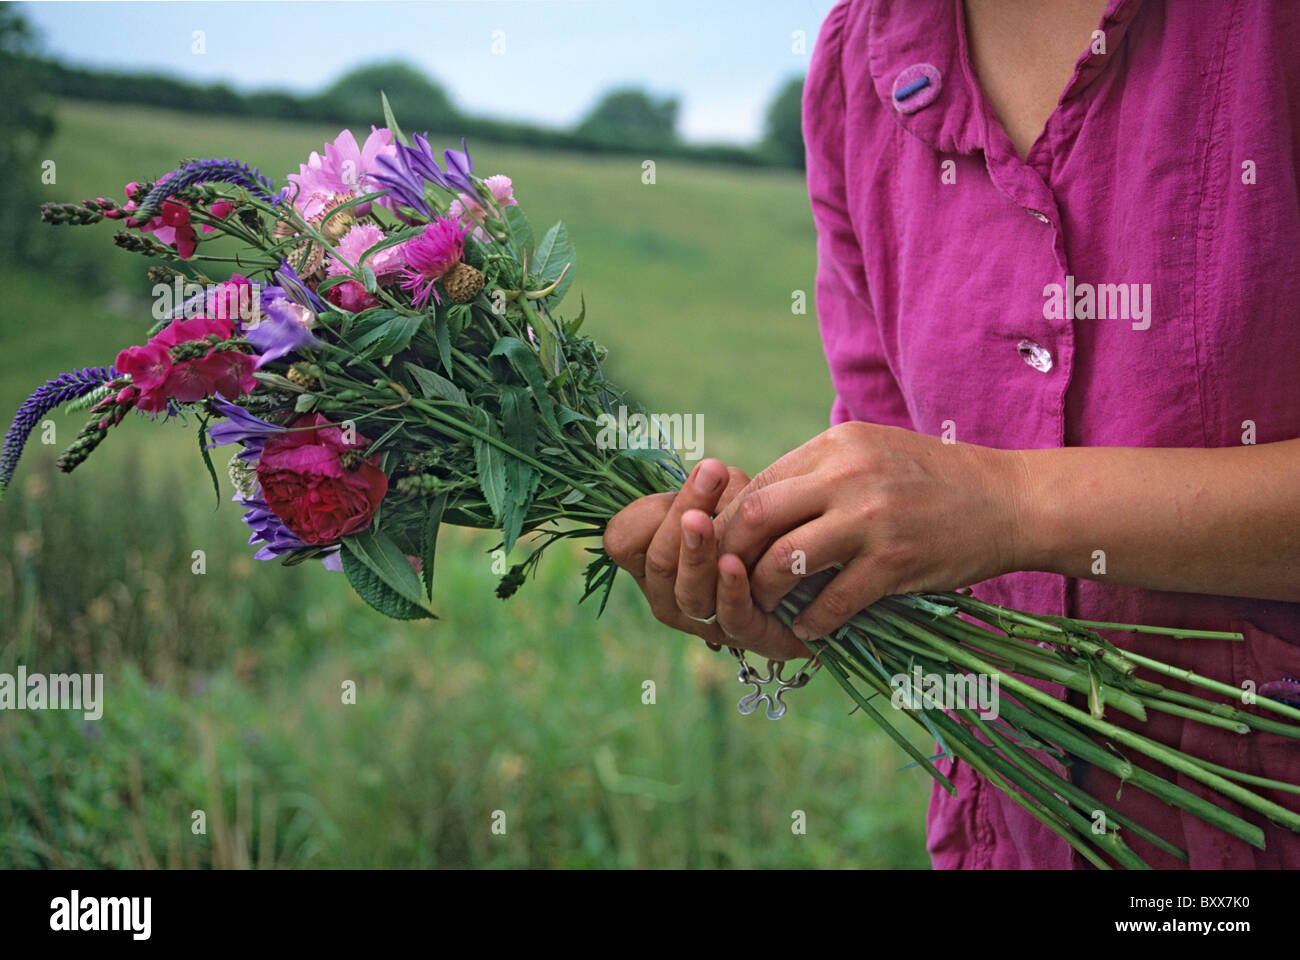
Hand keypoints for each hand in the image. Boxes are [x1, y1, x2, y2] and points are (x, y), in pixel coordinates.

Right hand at [603, 459, 808, 660]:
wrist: (811, 581)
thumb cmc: (760, 533)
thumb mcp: (733, 501)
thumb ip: (717, 488)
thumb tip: (711, 472)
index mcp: (654, 559)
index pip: (623, 540)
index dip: (646, 511)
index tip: (687, 478)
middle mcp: (669, 593)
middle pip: (658, 562)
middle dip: (678, 518)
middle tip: (704, 477)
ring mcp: (703, 620)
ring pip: (688, 592)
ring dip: (695, 554)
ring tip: (701, 520)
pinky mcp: (745, 634)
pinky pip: (730, 616)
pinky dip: (731, 590)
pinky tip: (734, 563)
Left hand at [713, 420, 1028, 642]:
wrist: (1012, 500)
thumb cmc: (936, 479)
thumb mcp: (873, 453)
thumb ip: (819, 473)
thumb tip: (757, 506)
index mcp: (837, 445)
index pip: (757, 483)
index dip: (728, 522)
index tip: (723, 551)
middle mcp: (848, 474)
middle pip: (756, 516)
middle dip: (732, 556)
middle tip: (730, 583)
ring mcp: (873, 518)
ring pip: (785, 559)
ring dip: (766, 592)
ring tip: (768, 606)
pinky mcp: (896, 561)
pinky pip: (833, 600)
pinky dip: (813, 620)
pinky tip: (811, 627)